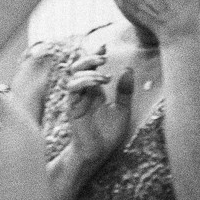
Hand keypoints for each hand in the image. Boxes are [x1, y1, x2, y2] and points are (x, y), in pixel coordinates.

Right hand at [64, 46, 133, 168]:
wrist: (97, 153)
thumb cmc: (107, 134)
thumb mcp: (123, 109)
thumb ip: (125, 91)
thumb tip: (127, 69)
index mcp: (94, 92)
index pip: (91, 68)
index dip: (95, 56)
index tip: (104, 46)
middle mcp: (83, 93)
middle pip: (78, 68)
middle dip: (88, 58)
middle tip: (102, 56)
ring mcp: (76, 100)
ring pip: (74, 76)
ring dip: (87, 71)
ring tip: (103, 74)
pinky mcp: (72, 107)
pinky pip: (73, 89)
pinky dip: (84, 82)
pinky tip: (98, 82)